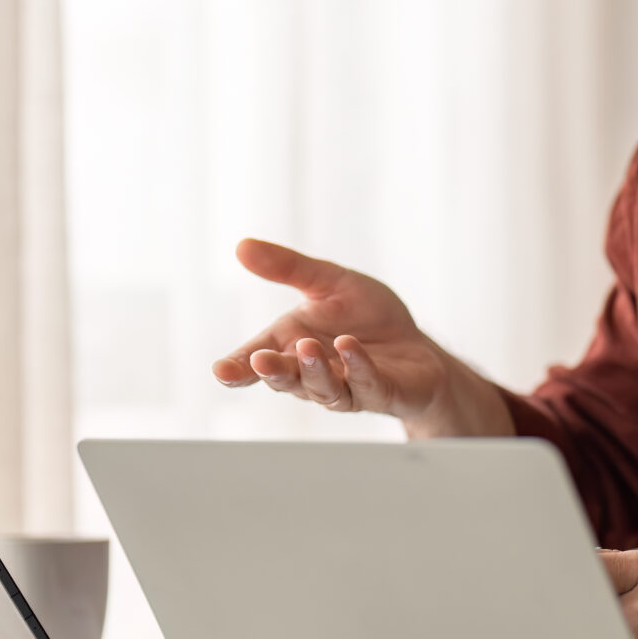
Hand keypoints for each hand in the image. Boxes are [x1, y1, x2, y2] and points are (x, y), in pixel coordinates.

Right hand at [211, 239, 509, 437]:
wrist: (416, 347)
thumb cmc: (368, 319)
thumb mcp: (328, 283)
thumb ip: (288, 268)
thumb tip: (242, 246)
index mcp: (291, 347)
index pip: (256, 361)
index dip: (237, 369)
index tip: (221, 371)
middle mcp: (312, 374)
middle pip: (286, 378)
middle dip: (272, 371)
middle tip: (261, 361)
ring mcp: (346, 388)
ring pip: (323, 389)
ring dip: (313, 370)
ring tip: (308, 346)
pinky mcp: (380, 392)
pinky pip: (365, 385)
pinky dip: (356, 367)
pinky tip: (349, 347)